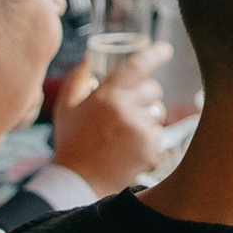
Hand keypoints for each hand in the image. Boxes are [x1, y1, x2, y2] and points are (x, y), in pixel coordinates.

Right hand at [52, 42, 169, 193]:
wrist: (79, 182)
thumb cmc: (72, 144)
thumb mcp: (66, 108)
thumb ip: (77, 79)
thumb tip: (90, 58)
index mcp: (106, 96)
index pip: (137, 66)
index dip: (154, 54)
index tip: (166, 50)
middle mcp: (126, 109)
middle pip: (153, 89)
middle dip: (146, 96)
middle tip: (130, 109)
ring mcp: (141, 130)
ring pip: (158, 114)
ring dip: (147, 119)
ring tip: (125, 135)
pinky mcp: (151, 149)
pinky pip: (158, 136)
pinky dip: (149, 141)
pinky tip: (129, 150)